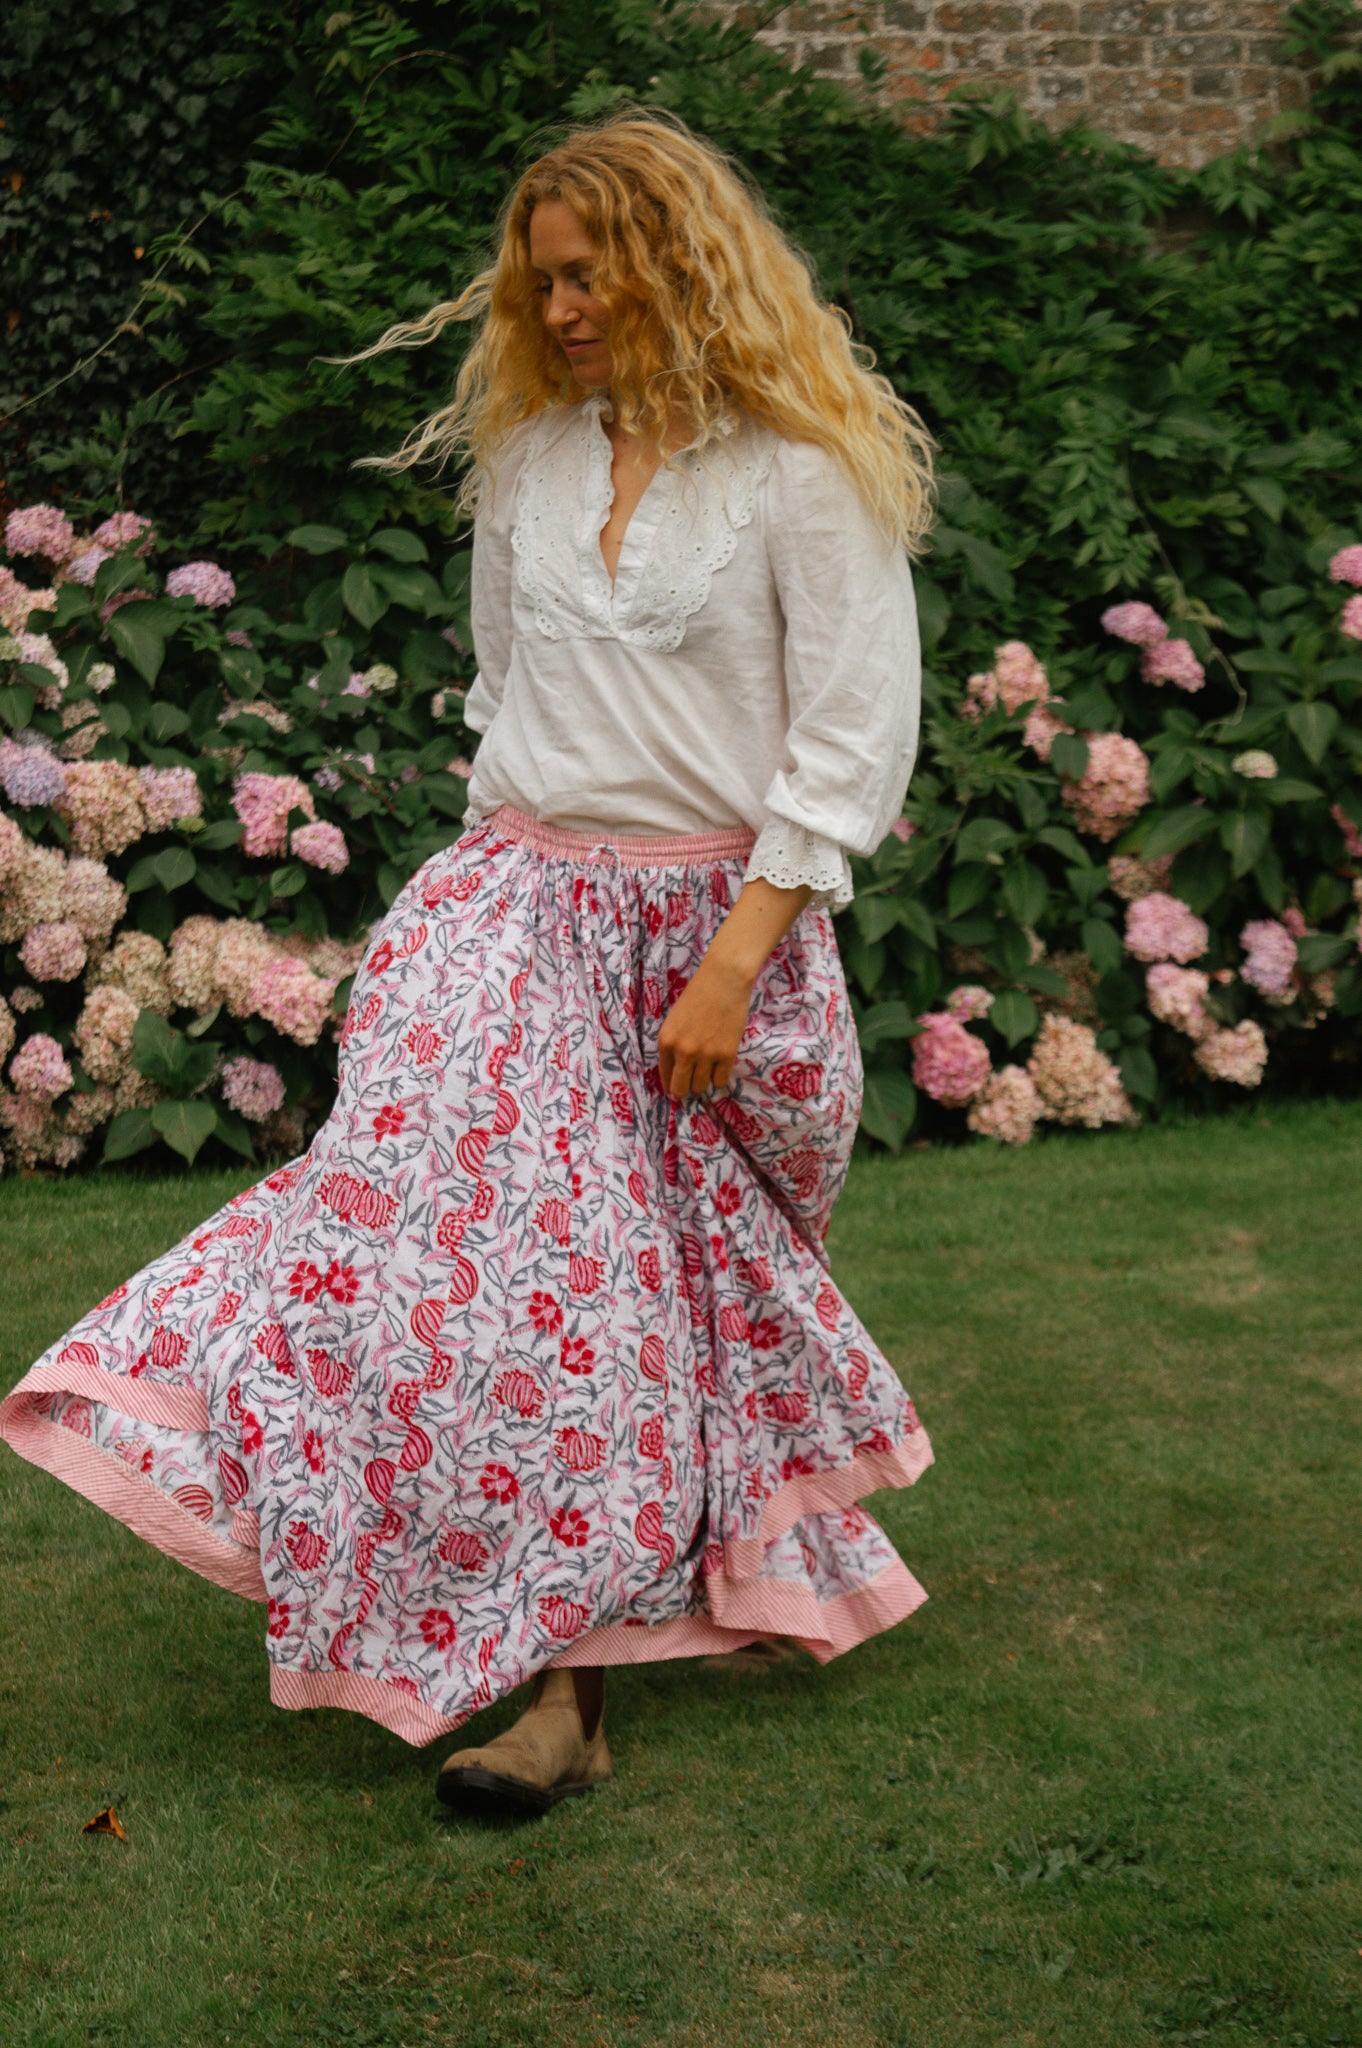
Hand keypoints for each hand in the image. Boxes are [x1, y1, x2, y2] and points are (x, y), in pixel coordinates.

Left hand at [657, 950, 753, 1098]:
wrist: (724, 980)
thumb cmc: (698, 995)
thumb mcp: (675, 1020)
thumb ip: (673, 1045)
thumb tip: (676, 1071)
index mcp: (666, 1041)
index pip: (665, 1076)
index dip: (671, 1084)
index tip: (677, 1087)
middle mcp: (683, 1051)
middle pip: (681, 1089)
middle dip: (685, 1089)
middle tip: (691, 1084)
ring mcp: (705, 1054)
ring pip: (701, 1087)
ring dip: (703, 1081)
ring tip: (707, 1068)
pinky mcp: (726, 1054)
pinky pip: (720, 1081)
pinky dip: (719, 1077)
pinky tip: (720, 1066)